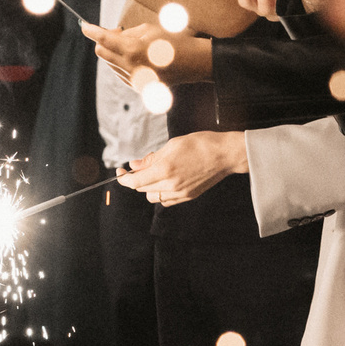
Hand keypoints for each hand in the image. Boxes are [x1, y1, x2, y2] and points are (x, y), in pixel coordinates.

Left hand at [88, 20, 212, 84]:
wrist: (194, 64)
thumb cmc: (174, 41)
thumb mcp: (151, 29)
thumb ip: (127, 32)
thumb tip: (112, 34)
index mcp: (133, 50)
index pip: (104, 39)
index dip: (91, 31)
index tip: (84, 26)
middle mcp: (131, 67)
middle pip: (102, 53)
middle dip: (103, 40)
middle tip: (117, 32)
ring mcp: (134, 79)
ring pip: (109, 63)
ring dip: (113, 52)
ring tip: (132, 44)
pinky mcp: (139, 87)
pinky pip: (120, 73)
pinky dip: (121, 63)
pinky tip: (135, 57)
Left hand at [117, 131, 248, 204]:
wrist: (224, 154)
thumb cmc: (201, 144)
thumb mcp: (172, 145)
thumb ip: (151, 158)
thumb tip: (135, 165)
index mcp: (164, 170)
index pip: (134, 181)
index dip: (123, 178)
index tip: (119, 172)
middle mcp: (171, 185)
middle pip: (142, 189)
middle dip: (136, 179)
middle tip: (137, 167)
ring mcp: (180, 193)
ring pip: (153, 197)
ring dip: (148, 187)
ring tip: (154, 174)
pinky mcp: (188, 196)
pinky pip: (166, 201)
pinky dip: (160, 193)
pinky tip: (165, 181)